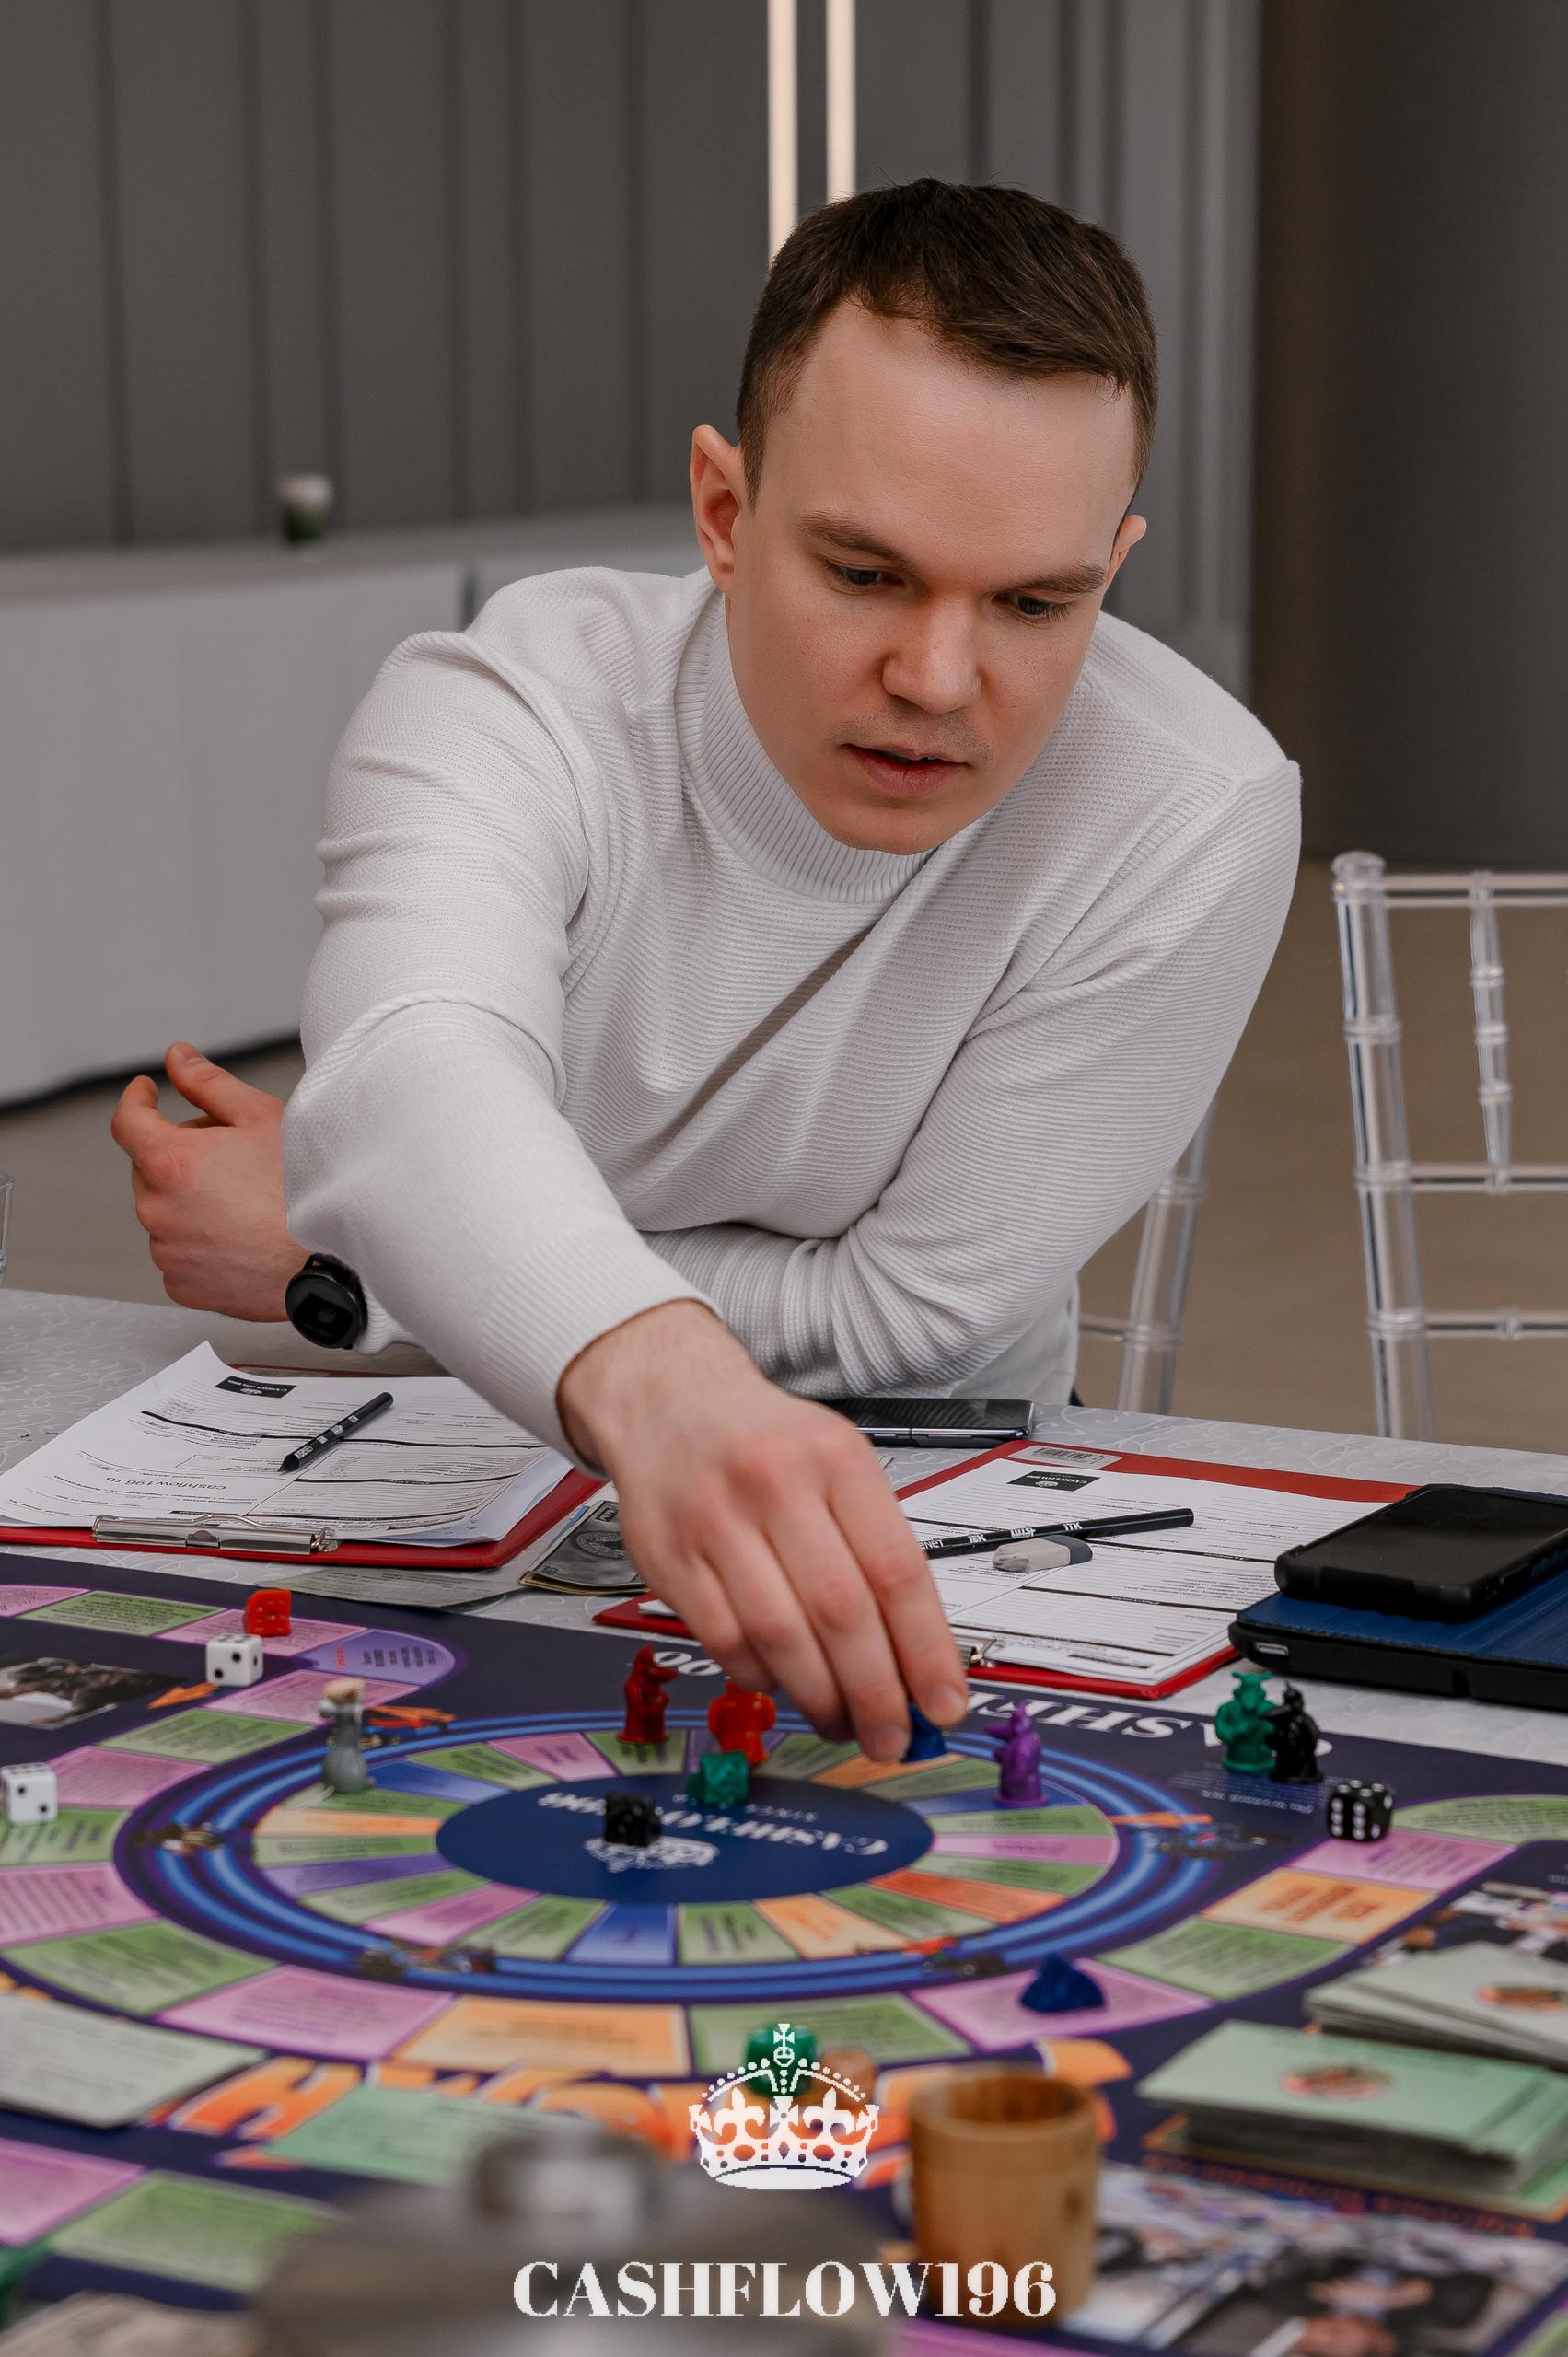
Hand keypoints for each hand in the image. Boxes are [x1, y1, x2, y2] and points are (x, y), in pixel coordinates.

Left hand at [110, 1043, 300, 1318]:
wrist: (330, 1262)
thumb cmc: (303, 1189)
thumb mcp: (262, 1117)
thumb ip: (210, 1083)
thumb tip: (177, 1058)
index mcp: (171, 1161)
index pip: (127, 1121)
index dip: (136, 1101)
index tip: (145, 1093)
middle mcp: (157, 1209)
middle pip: (150, 1168)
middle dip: (179, 1155)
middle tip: (230, 1155)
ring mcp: (167, 1252)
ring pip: (165, 1212)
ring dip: (188, 1201)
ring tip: (244, 1202)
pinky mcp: (181, 1285)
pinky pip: (178, 1254)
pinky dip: (199, 1243)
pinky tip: (240, 1237)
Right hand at [559, 1302, 967, 1757]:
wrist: (667, 1401)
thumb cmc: (765, 1443)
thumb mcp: (836, 1463)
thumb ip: (875, 1550)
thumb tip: (919, 1660)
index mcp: (836, 1459)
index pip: (896, 1570)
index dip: (926, 1650)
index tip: (944, 1703)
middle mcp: (775, 1483)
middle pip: (840, 1612)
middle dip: (875, 1692)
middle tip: (892, 1736)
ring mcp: (715, 1519)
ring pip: (779, 1636)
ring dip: (819, 1697)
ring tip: (841, 1720)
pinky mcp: (668, 1557)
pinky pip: (725, 1640)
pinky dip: (762, 1677)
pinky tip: (782, 1681)